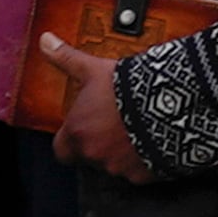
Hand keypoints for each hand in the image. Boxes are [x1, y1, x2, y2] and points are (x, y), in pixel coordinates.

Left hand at [42, 35, 152, 182]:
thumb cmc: (129, 87)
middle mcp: (95, 154)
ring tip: (137, 130)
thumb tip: (45, 40)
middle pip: (89, 156)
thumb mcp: (94, 70)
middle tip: (114, 126)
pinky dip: (145, 162)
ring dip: (123, 153)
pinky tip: (154, 141)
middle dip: (99, 145)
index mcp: (77, 133)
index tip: (83, 128)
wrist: (172, 102)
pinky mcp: (145, 176)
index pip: (61, 150)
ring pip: (115, 165)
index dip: (71, 140)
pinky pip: (141, 173)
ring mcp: (120, 167)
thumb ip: (66, 59)